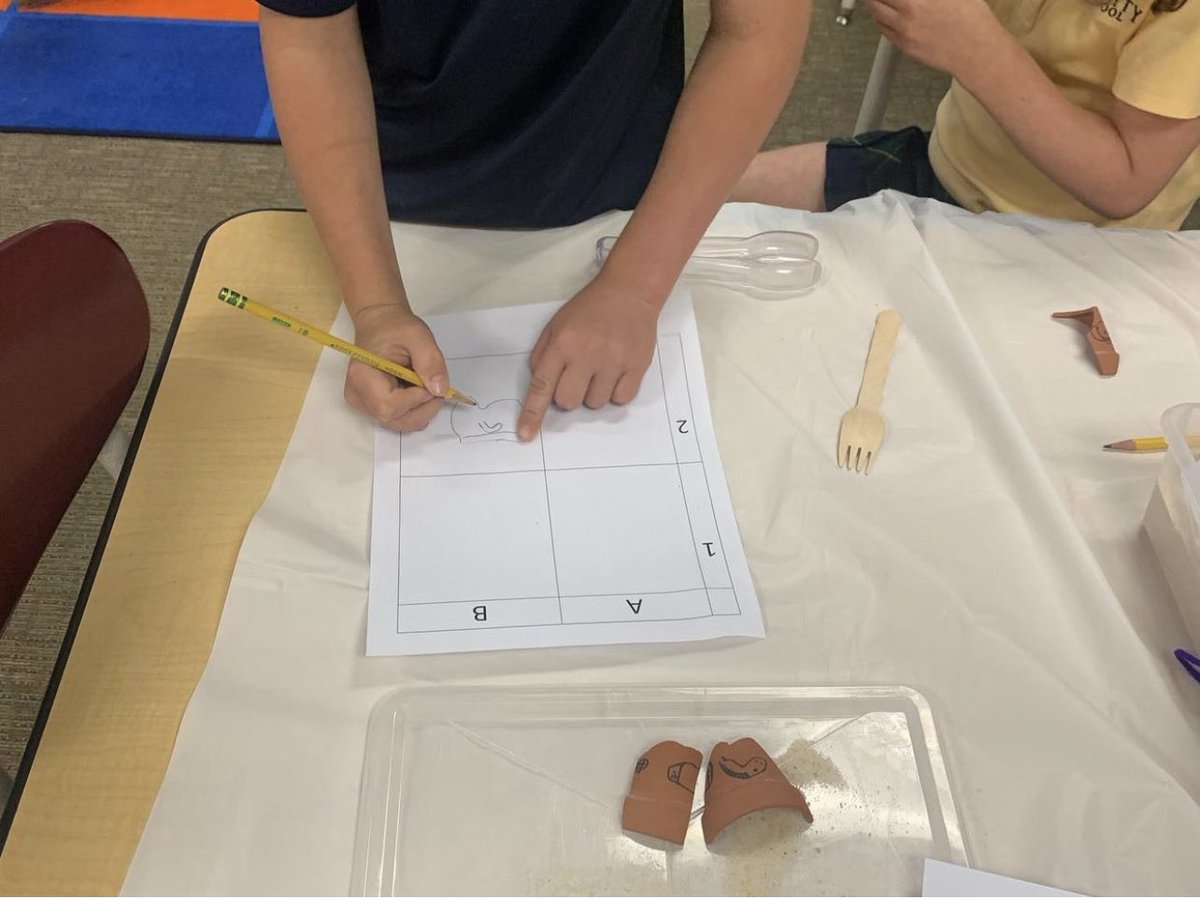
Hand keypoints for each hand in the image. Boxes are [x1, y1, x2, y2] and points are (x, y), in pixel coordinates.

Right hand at [345, 303, 448, 431]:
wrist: (381, 324)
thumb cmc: (395, 327)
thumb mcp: (418, 336)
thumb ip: (430, 361)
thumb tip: (440, 390)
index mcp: (361, 376)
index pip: (389, 405)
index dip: (416, 399)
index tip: (431, 383)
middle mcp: (358, 395)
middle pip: (394, 419)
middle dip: (423, 407)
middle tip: (435, 386)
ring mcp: (363, 404)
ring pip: (399, 423)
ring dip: (421, 409)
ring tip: (425, 384)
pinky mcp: (372, 407)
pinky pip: (399, 418)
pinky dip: (415, 409)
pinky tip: (417, 390)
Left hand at [518, 275, 660, 440]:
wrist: (629, 292)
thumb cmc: (590, 309)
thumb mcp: (556, 325)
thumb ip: (543, 355)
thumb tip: (541, 386)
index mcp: (562, 344)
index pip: (542, 386)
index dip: (532, 413)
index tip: (525, 434)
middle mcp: (586, 354)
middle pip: (569, 402)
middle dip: (569, 395)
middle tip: (579, 375)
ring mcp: (613, 361)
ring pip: (595, 404)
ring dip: (594, 393)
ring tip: (601, 368)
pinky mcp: (636, 366)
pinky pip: (621, 399)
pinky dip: (616, 391)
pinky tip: (617, 371)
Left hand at [868, 0, 999, 77]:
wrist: (976, 51)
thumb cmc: (972, 20)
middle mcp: (909, 12)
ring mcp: (904, 30)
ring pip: (876, 13)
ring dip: (873, 3)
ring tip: (875, 0)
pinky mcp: (904, 45)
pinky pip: (883, 29)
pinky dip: (880, 19)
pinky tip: (884, 14)